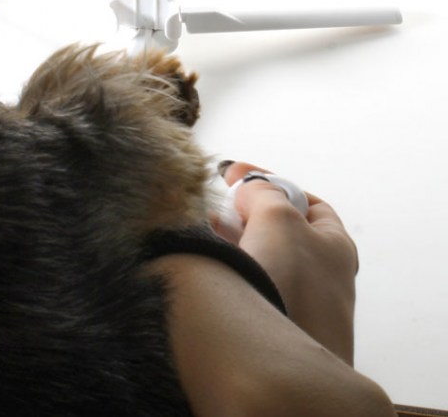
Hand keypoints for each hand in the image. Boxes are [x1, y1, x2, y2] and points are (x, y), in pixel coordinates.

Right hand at [217, 161, 358, 363]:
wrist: (287, 364)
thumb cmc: (294, 285)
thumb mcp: (278, 216)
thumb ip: (263, 191)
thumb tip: (249, 187)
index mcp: (335, 243)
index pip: (305, 201)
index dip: (270, 182)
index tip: (235, 175)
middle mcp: (321, 272)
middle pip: (278, 227)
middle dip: (243, 212)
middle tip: (216, 204)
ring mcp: (297, 300)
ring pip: (259, 257)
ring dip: (231, 240)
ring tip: (203, 232)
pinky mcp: (274, 322)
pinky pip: (248, 284)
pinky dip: (228, 268)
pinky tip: (209, 263)